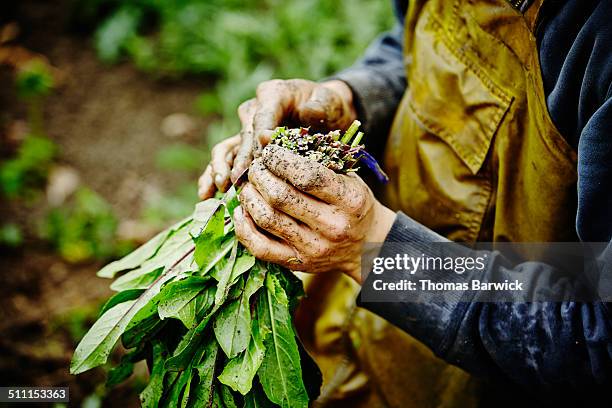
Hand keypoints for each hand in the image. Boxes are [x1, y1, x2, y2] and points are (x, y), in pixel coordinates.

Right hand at [198, 79, 356, 198]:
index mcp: (272, 94)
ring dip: (220, 168)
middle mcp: (254, 110)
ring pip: (227, 149)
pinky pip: (226, 161)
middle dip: (239, 159)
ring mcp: (247, 129)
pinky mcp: (245, 146)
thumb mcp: (329, 101)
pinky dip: (214, 175)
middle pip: (243, 136)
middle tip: (237, 179)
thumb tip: (306, 113)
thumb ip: (319, 106)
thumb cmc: (328, 106)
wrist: (327, 114)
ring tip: (219, 187)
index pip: (262, 117)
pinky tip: (208, 193)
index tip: (262, 156)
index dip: (260, 136)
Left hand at [234, 144, 394, 283]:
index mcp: (349, 200)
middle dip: (260, 175)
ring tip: (248, 185)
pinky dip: (244, 227)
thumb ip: (318, 161)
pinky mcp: (298, 263)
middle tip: (256, 166)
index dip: (281, 160)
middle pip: (281, 197)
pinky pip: (260, 247)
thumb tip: (272, 141)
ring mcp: (313, 248)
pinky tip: (241, 210)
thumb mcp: (349, 178)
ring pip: (267, 219)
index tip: (271, 151)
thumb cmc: (352, 203)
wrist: (367, 245)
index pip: (307, 176)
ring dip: (249, 196)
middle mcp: (332, 226)